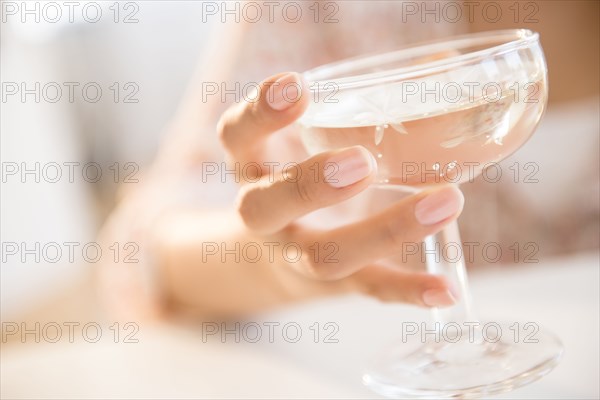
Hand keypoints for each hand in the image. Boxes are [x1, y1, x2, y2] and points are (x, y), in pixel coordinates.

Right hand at [218, 72, 464, 307]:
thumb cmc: (303, 177)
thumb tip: (436, 61)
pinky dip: (406, 290)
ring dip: (382, 232)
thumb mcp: (309, 139)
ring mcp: (296, 254)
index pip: (237, 136)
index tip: (296, 85)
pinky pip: (366, 289)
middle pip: (265, 207)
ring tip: (444, 202)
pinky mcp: (334, 284)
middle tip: (361, 163)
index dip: (259, 113)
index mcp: (254, 165)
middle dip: (310, 185)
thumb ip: (355, 105)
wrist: (280, 253)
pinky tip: (446, 289)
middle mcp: (265, 214)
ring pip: (323, 256)